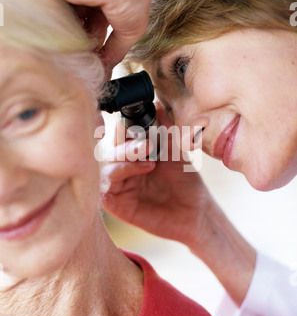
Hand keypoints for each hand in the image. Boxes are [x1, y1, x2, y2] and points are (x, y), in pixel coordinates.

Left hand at [38, 0, 150, 74]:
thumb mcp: (132, 31)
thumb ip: (116, 51)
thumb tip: (106, 71)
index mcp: (111, 4)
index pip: (99, 30)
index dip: (97, 47)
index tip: (95, 63)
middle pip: (80, 27)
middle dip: (82, 42)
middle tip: (84, 54)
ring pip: (64, 19)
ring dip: (69, 32)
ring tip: (76, 37)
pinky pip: (47, 3)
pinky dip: (52, 17)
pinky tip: (60, 25)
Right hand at [99, 108, 212, 247]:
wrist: (196, 212)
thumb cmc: (185, 182)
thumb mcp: (176, 150)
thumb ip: (165, 128)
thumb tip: (156, 103)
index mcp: (132, 154)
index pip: (117, 135)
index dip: (124, 126)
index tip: (142, 121)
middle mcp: (122, 168)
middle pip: (108, 148)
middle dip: (126, 143)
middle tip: (149, 144)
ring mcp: (118, 186)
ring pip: (105, 165)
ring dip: (125, 156)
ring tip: (150, 159)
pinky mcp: (117, 204)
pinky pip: (105, 188)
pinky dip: (120, 173)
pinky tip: (142, 170)